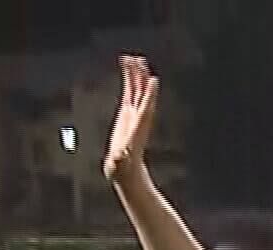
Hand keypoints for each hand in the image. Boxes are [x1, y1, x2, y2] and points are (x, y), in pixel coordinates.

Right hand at [104, 56, 159, 181]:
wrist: (125, 169)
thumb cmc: (123, 167)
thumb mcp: (119, 164)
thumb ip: (119, 158)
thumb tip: (119, 156)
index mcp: (139, 127)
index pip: (146, 109)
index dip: (150, 96)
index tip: (153, 81)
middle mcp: (140, 116)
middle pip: (143, 93)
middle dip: (141, 77)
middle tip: (138, 61)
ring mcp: (135, 112)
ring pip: (137, 88)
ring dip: (135, 73)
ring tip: (131, 58)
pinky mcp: (128, 111)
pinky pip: (129, 90)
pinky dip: (129, 78)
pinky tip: (126, 66)